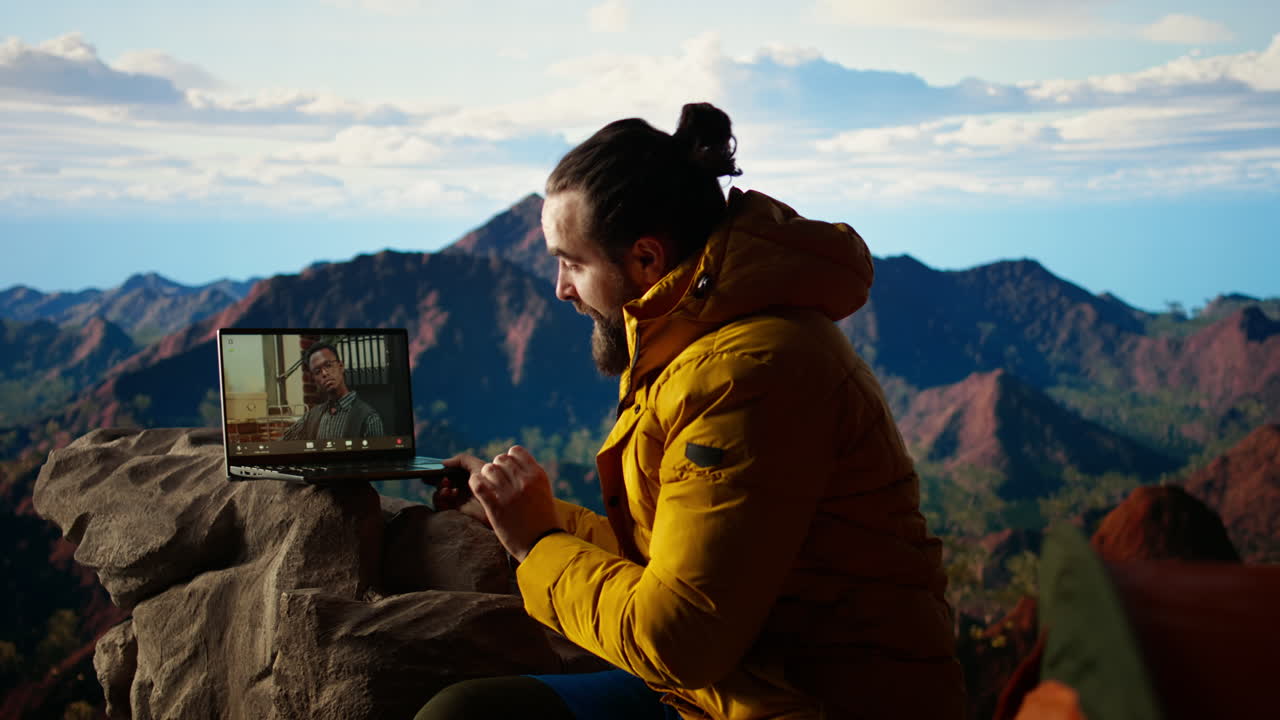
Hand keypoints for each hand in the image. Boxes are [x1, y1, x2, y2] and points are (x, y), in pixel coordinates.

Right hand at [433, 454, 488, 526]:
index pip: (446, 473)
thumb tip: (443, 462)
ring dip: (439, 490)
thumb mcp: (478, 467)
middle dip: (438, 481)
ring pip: (438, 493)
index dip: (439, 471)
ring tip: (448, 489)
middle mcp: (458, 487)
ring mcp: (457, 498)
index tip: (436, 470)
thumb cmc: (492, 483)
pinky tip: (449, 495)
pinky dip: (439, 499)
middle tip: (445, 480)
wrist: (500, 503)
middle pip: (440, 483)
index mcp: (463, 476)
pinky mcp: (456, 509)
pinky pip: (440, 505)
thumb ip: (462, 460)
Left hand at [469, 445, 560, 562]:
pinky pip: (478, 484)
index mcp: (537, 475)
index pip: (515, 451)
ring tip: (489, 488)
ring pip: (488, 469)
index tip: (508, 471)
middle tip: (496, 482)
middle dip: (496, 468)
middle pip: (500, 459)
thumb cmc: (544, 522)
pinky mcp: (495, 507)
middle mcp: (524, 480)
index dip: (508, 459)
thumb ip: (531, 479)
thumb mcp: (544, 493)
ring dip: (486, 477)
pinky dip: (475, 484)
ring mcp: (509, 493)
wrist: (543, 546)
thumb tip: (515, 468)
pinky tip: (479, 490)